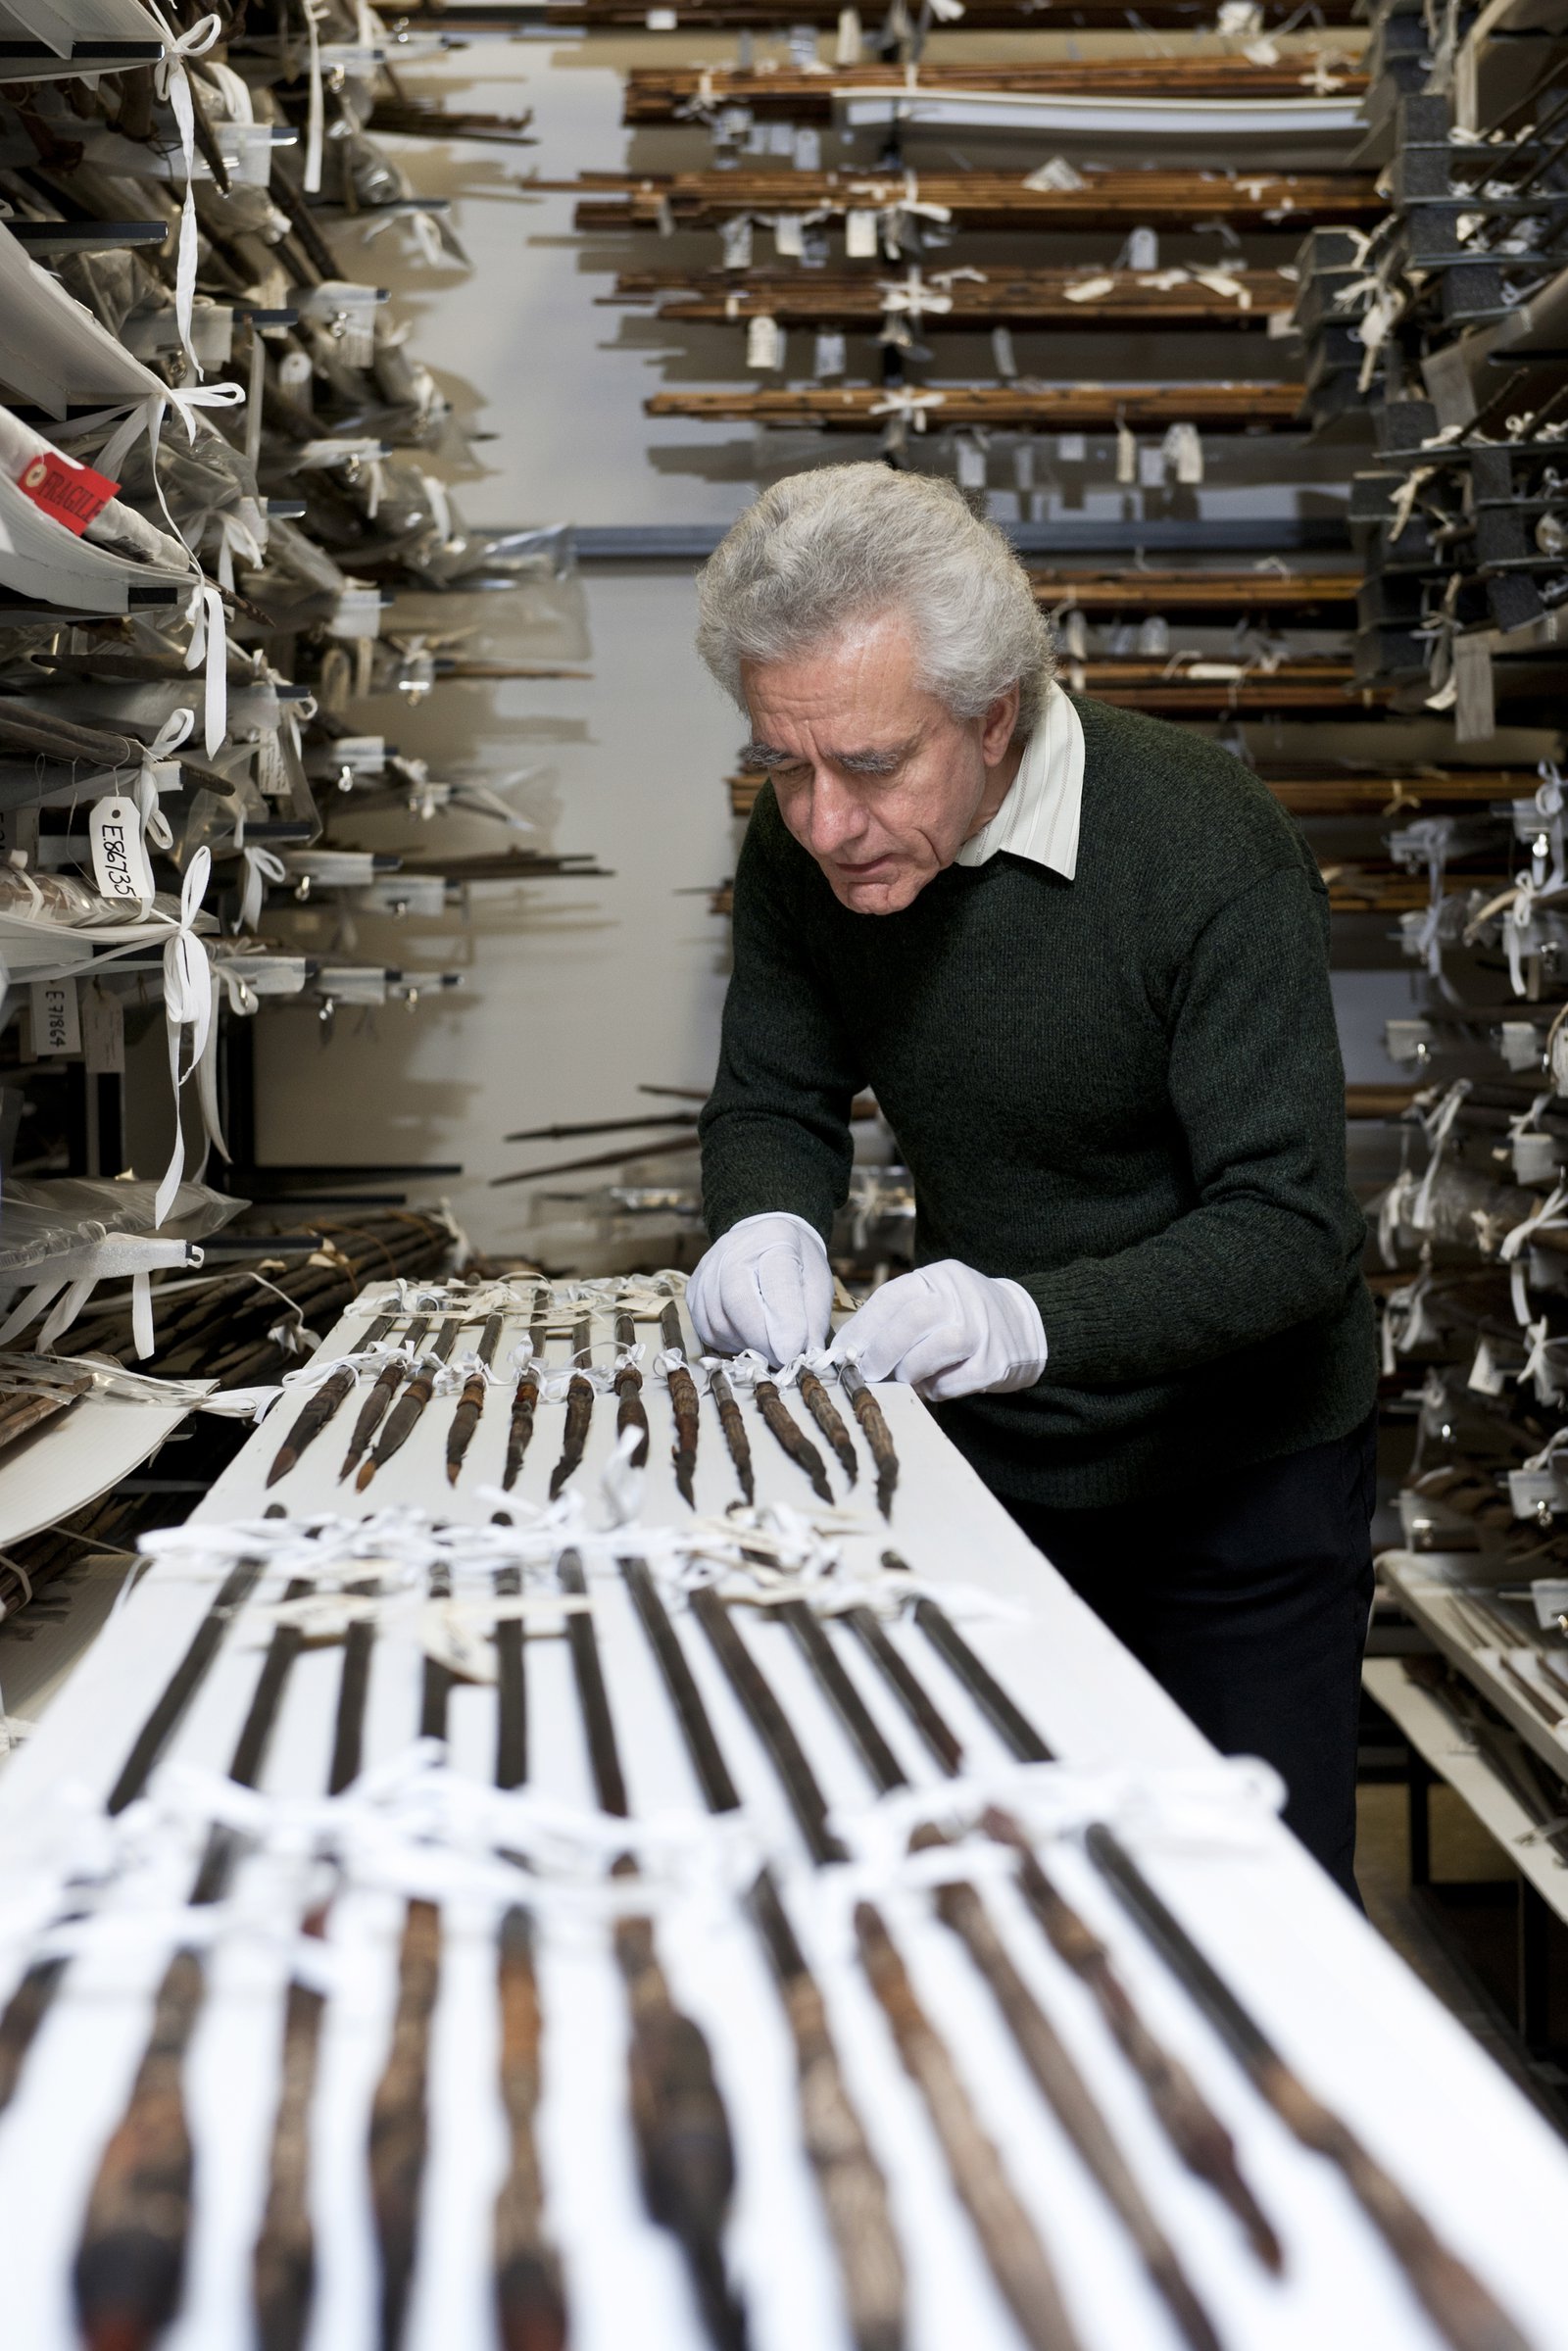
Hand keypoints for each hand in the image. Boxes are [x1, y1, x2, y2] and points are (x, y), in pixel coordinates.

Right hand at [688, 1212, 833, 1366]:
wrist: (767, 1243)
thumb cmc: (796, 1266)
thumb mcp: (818, 1286)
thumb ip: (812, 1321)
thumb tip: (800, 1357)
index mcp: (775, 1238)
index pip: (776, 1283)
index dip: (785, 1324)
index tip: (792, 1353)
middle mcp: (733, 1248)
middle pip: (736, 1301)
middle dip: (761, 1340)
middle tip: (781, 1359)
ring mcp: (707, 1268)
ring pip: (719, 1322)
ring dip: (746, 1344)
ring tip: (768, 1345)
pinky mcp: (693, 1290)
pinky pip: (707, 1330)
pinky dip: (729, 1342)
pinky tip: (747, 1336)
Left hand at [834, 1261, 1045, 1401]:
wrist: (1027, 1326)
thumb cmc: (966, 1316)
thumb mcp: (937, 1297)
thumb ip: (900, 1316)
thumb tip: (852, 1350)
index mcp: (940, 1277)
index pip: (892, 1296)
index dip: (862, 1328)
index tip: (842, 1352)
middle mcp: (962, 1297)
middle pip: (912, 1319)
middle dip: (881, 1350)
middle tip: (866, 1372)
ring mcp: (982, 1330)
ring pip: (935, 1349)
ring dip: (909, 1370)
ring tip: (903, 1379)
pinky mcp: (994, 1363)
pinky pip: (953, 1382)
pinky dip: (934, 1389)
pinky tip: (932, 1386)